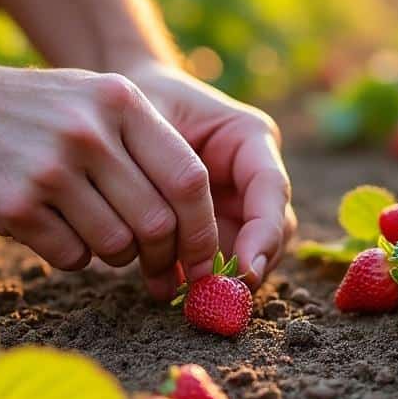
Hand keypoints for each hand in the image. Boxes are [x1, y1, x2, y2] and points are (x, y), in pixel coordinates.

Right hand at [0, 63, 219, 297]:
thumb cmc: (33, 112)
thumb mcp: (94, 101)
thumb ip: (147, 145)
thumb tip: (201, 221)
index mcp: (121, 103)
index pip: (190, 178)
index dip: (203, 228)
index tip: (205, 258)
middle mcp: (90, 132)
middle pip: (157, 222)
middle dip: (163, 256)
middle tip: (157, 270)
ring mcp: (51, 169)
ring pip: (116, 245)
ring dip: (114, 255)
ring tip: (93, 233)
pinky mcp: (16, 205)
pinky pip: (71, 256)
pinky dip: (71, 256)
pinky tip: (52, 230)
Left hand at [125, 62, 295, 288]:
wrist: (124, 105)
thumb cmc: (140, 102)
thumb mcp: (152, 119)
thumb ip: (171, 167)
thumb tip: (176, 228)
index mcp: (249, 137)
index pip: (271, 188)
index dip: (264, 233)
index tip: (247, 269)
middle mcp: (253, 174)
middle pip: (273, 230)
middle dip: (250, 265)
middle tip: (219, 296)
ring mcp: (238, 204)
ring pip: (251, 253)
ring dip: (224, 278)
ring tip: (190, 296)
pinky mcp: (216, 227)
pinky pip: (218, 261)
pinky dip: (199, 280)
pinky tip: (170, 289)